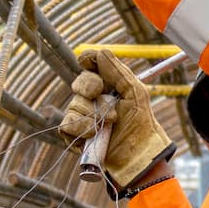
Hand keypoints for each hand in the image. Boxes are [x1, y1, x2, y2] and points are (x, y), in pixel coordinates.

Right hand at [58, 50, 172, 188]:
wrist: (138, 155)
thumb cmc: (141, 125)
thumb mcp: (136, 94)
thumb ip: (119, 72)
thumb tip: (100, 52)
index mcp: (109, 87)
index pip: (91, 67)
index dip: (87, 61)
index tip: (87, 60)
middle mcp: (95, 100)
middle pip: (80, 82)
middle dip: (90, 86)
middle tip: (102, 93)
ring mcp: (84, 117)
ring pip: (74, 103)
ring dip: (91, 112)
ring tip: (110, 122)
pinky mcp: (76, 135)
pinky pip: (67, 123)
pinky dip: (80, 125)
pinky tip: (94, 131)